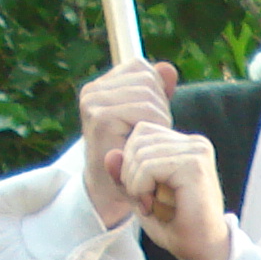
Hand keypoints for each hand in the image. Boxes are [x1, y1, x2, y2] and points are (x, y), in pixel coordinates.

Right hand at [78, 60, 177, 226]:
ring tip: (144, 142)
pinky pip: (146, 109)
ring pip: (149, 94)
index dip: (157, 93)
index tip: (149, 122)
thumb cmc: (131, 157)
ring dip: (159, 119)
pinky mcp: (100, 117)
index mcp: (100, 87)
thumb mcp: (147, 121)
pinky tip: (143, 145)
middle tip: (148, 136)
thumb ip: (158, 94)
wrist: (110, 191)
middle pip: (148, 79)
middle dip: (160, 107)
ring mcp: (93, 102)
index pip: (143, 68)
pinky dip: (155, 126)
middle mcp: (92, 91)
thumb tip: (169, 68)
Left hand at [116, 121, 230, 259]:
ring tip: (154, 206)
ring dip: (136, 185)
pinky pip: (147, 166)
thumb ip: (124, 174)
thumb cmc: (176, 226)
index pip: (141, 132)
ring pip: (140, 153)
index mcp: (186, 145)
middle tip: (149, 203)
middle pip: (138, 140)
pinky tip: (155, 205)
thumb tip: (110, 154)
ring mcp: (197, 152)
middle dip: (131, 174)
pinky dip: (141, 189)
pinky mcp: (194, 166)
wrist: (203, 252)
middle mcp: (195, 143)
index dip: (131, 162)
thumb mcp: (140, 196)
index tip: (147, 193)